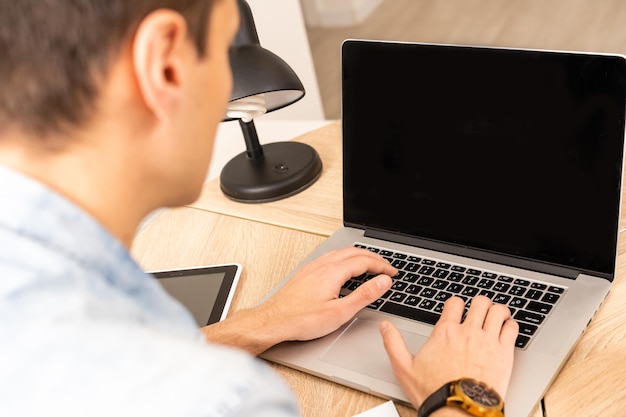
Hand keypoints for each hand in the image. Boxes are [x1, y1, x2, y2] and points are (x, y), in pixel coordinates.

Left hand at [259, 247, 396, 342]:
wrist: (274, 321)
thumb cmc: (302, 320)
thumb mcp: (340, 312)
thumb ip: (364, 295)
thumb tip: (383, 282)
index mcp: (333, 272)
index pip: (365, 261)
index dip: (382, 266)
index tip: (392, 273)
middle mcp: (323, 265)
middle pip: (354, 252)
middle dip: (373, 258)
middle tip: (386, 267)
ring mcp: (313, 267)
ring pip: (341, 252)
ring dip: (359, 256)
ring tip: (370, 264)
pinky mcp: (306, 272)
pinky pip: (330, 257)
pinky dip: (345, 258)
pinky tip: (344, 267)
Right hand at [380, 296, 517, 409]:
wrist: (459, 412)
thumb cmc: (434, 392)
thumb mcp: (404, 368)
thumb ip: (393, 343)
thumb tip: (385, 327)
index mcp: (445, 332)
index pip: (454, 302)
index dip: (456, 303)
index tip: (457, 310)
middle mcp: (467, 332)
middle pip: (480, 302)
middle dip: (480, 303)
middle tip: (479, 311)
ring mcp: (488, 341)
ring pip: (498, 310)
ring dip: (497, 310)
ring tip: (496, 316)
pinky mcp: (504, 353)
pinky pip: (512, 328)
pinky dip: (511, 325)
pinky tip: (507, 330)